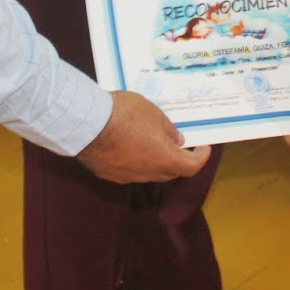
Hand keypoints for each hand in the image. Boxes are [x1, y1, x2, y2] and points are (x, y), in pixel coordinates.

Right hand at [76, 91, 211, 182]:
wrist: (87, 123)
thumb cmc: (124, 114)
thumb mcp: (154, 113)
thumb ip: (168, 129)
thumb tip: (176, 141)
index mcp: (164, 158)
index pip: (191, 167)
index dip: (200, 158)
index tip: (202, 148)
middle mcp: (147, 173)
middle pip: (171, 172)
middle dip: (178, 159)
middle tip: (178, 143)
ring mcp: (127, 176)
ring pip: (149, 173)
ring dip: (156, 161)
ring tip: (152, 142)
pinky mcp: (109, 174)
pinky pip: (130, 171)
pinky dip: (136, 161)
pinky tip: (129, 146)